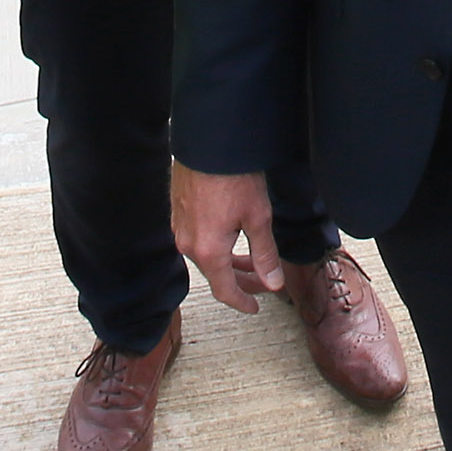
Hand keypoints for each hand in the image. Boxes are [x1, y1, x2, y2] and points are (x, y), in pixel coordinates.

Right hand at [170, 163, 284, 309]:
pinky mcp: (178, 213)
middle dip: (241, 281)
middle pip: (215, 275)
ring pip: (206, 258)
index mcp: (208, 251)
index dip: (242, 301)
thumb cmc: (234, 177)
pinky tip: (231, 239)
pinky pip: (198, 241)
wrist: (209, 143)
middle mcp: (188, 244)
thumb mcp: (258, 218)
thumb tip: (273, 284)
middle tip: (263, 281)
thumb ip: (264, 255)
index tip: (254, 307)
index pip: (224, 290)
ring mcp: (180, 228)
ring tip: (251, 261)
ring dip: (229, 264)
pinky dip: (217, 248)